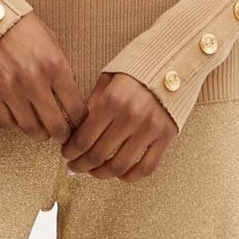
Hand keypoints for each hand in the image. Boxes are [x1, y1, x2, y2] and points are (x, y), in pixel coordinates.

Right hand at [0, 12, 88, 143]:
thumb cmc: (21, 28)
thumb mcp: (52, 42)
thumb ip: (63, 69)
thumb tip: (70, 96)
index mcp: (54, 66)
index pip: (76, 109)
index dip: (80, 123)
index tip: (79, 126)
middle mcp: (34, 81)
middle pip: (56, 126)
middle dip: (62, 135)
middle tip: (62, 136)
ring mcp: (11, 90)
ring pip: (31, 129)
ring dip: (40, 133)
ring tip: (42, 130)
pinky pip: (7, 123)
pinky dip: (16, 125)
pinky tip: (20, 117)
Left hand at [60, 71, 178, 181]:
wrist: (172, 62)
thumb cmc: (136, 70)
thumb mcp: (108, 79)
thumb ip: (92, 104)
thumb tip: (75, 132)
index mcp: (112, 99)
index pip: (84, 138)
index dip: (71, 152)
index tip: (66, 154)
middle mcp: (131, 116)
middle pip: (98, 155)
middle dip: (81, 165)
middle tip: (74, 167)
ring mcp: (150, 128)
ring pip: (119, 166)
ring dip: (102, 174)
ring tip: (94, 172)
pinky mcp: (166, 136)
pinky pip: (146, 168)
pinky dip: (130, 176)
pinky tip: (119, 174)